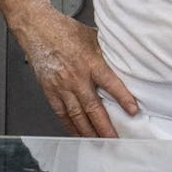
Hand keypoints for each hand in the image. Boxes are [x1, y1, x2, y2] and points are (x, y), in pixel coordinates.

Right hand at [10, 0, 137, 137]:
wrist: (37, 28)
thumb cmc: (64, 31)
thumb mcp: (92, 37)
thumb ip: (106, 53)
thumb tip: (124, 61)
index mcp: (90, 62)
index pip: (111, 84)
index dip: (123, 99)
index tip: (133, 111)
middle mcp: (77, 77)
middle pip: (93, 108)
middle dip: (105, 127)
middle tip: (115, 140)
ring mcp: (62, 86)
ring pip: (77, 115)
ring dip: (89, 131)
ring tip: (99, 143)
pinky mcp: (50, 90)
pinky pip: (61, 113)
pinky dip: (70, 126)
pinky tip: (77, 134)